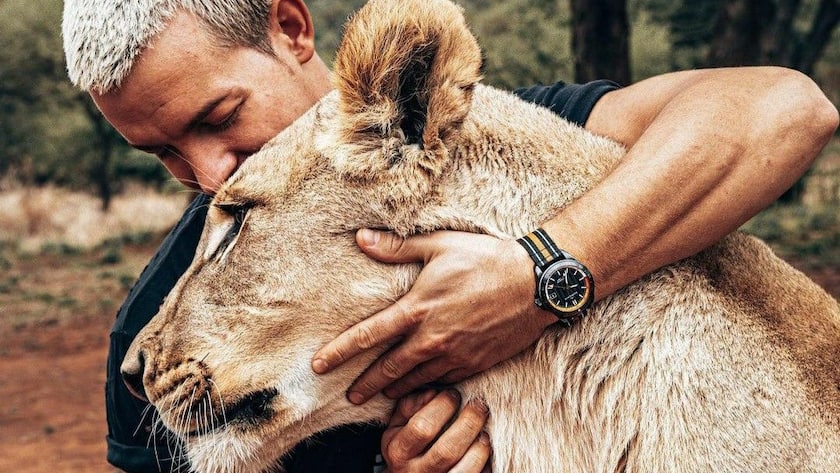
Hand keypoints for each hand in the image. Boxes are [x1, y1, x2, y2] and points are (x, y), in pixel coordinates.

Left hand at [311, 229, 555, 403]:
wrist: (536, 284)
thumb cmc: (486, 259)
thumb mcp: (439, 245)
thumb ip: (397, 248)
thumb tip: (360, 239)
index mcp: (417, 309)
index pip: (367, 336)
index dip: (339, 352)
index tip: (318, 365)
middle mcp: (431, 338)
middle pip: (388, 370)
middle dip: (365, 385)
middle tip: (350, 397)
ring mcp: (454, 355)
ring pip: (415, 381)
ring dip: (395, 390)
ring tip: (381, 396)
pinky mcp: (475, 364)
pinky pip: (443, 384)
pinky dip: (427, 389)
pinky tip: (421, 390)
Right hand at [383, 389, 490, 472]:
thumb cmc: (404, 447)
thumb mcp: (397, 426)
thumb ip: (410, 406)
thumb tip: (433, 393)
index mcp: (398, 452)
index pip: (422, 428)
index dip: (442, 406)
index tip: (454, 393)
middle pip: (447, 450)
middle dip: (468, 423)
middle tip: (479, 406)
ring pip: (465, 470)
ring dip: (480, 448)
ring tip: (484, 433)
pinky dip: (486, 465)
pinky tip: (486, 452)